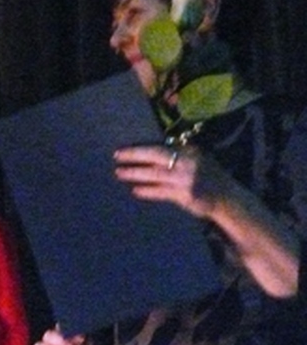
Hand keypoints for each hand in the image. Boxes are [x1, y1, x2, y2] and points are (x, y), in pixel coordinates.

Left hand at [114, 144, 235, 218]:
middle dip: (134, 156)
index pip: (160, 147)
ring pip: (155, 175)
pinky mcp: (185, 195)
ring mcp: (186, 179)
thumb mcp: (197, 159)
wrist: (227, 198)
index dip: (139, 148)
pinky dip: (147, 191)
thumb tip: (150, 152)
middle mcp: (188, 162)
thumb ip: (178, 154)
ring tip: (119, 173)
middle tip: (116, 157)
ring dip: (135, 174)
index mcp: (190, 150)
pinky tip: (135, 191)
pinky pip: (161, 192)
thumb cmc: (208, 177)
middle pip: (155, 155)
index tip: (122, 150)